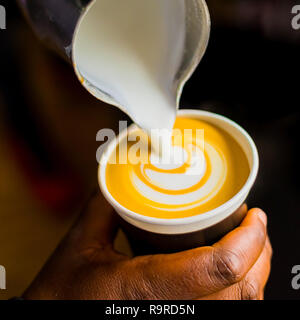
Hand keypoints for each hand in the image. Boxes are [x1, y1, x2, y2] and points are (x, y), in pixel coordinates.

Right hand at [23, 193, 271, 299]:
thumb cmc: (64, 296)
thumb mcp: (81, 245)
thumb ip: (104, 206)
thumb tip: (119, 178)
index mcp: (148, 289)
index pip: (219, 267)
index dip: (248, 239)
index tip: (255, 215)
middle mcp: (172, 312)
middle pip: (243, 289)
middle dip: (259, 252)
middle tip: (254, 224)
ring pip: (243, 305)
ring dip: (255, 270)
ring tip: (249, 242)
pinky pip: (228, 313)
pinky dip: (242, 291)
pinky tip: (232, 271)